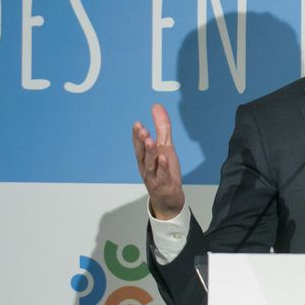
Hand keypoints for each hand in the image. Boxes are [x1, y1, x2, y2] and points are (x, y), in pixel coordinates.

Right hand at [131, 103, 185, 219]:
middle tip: (142, 129)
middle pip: (142, 153)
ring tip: (150, 140)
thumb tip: (156, 106)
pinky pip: (162, 175)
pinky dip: (162, 167)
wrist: (168, 198)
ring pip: (150, 164)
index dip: (137, 135)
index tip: (137, 124)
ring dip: (150, 152)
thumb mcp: (165, 146)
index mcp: (144, 158)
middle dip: (140, 141)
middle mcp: (146, 167)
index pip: (138, 145)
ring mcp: (154, 176)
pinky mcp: (164, 184)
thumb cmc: (163, 171)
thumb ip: (161, 127)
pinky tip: (164, 157)